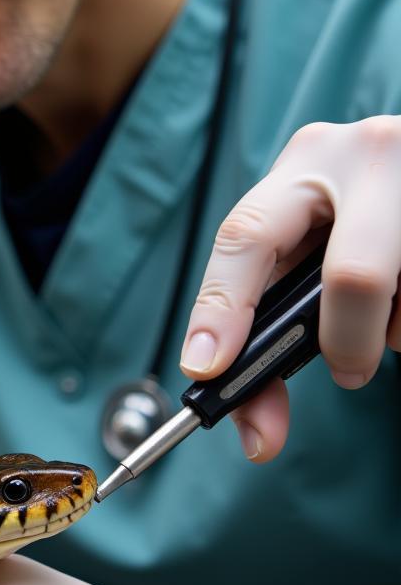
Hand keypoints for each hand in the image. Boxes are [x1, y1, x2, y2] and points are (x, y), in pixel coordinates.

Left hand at [180, 116, 400, 461]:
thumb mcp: (312, 233)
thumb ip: (274, 305)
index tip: (204, 370)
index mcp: (307, 159)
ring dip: (392, 329)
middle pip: (352, 277)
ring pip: (399, 294)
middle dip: (345, 343)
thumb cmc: (362, 208)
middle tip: (345, 373)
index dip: (222, 309)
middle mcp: (367, 157)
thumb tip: (257, 427)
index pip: (245, 236)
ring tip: (391, 310)